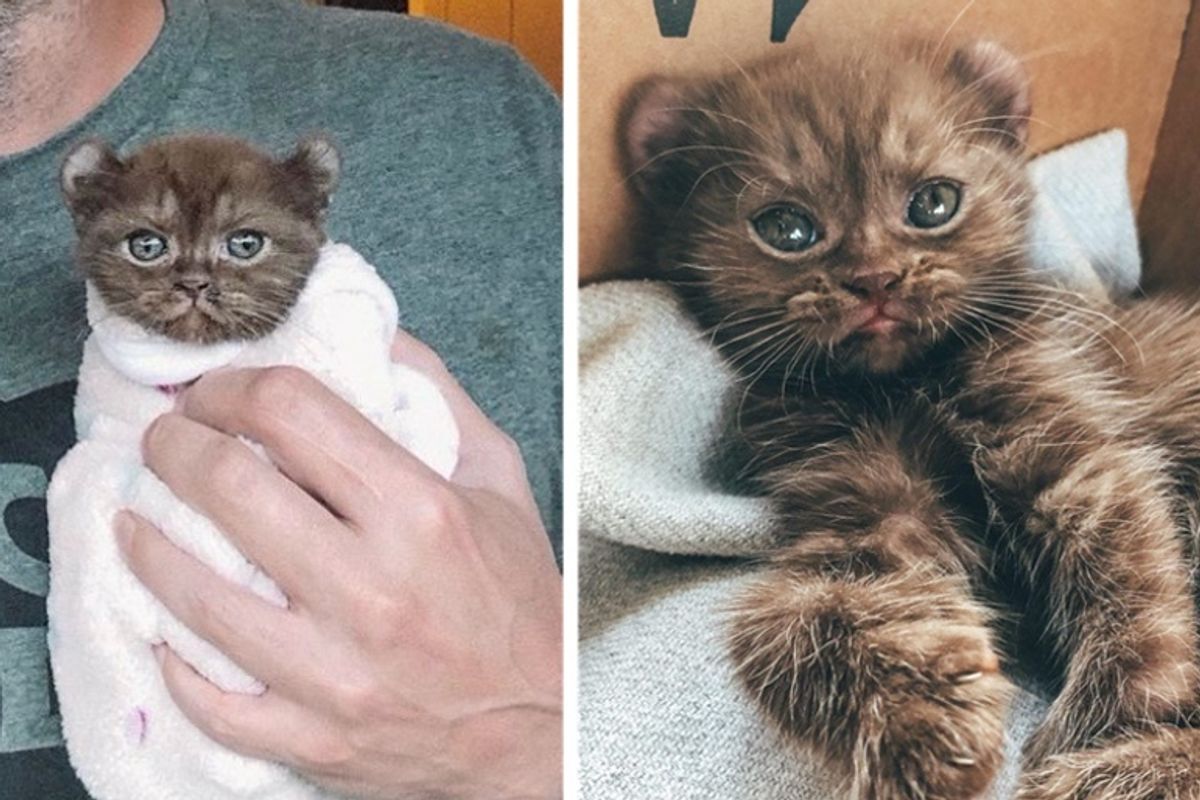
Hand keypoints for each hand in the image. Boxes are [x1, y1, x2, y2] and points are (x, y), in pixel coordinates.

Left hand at [115, 332, 562, 798]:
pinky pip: (206, 698)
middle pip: (227, 485)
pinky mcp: (313, 739)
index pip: (290, 412)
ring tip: (139, 517)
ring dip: (146, 540)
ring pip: (192, 593)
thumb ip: (437, 396)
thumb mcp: (499, 480)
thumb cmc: (519, 598)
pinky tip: (167, 622)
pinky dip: (173, 656)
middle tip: (165, 440)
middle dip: (173, 445)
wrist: (544, 725)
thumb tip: (369, 332)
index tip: (215, 394)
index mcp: (421, 512)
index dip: (232, 386)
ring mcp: (336, 673)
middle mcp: (373, 589)